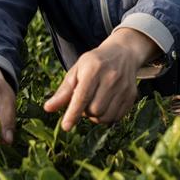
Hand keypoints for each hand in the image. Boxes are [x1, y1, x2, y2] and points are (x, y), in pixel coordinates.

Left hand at [43, 28, 158, 129]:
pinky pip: (116, 117)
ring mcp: (124, 87)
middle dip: (84, 112)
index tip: (66, 126)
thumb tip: (48, 109)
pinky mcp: (131, 96)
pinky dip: (107, 117)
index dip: (73, 113)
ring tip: (94, 103)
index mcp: (94, 68)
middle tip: (84, 102)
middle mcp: (111, 77)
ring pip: (105, 116)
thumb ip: (63, 91)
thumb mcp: (77, 70)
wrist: (124, 53)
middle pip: (94, 110)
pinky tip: (105, 106)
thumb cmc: (95, 62)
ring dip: (95, 116)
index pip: (82, 96)